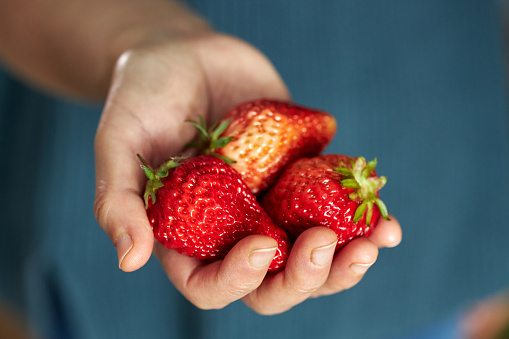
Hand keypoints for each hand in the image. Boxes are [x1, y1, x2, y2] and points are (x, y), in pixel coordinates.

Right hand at [93, 30, 401, 313]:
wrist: (187, 55)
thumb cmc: (143, 95)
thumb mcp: (119, 142)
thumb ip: (118, 200)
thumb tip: (129, 260)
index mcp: (189, 236)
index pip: (212, 285)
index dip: (238, 280)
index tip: (262, 244)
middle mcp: (232, 229)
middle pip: (271, 283)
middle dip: (304, 277)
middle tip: (327, 244)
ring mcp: (270, 206)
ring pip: (313, 258)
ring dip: (347, 262)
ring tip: (376, 241)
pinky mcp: (300, 178)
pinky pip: (336, 211)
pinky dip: (365, 221)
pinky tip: (387, 222)